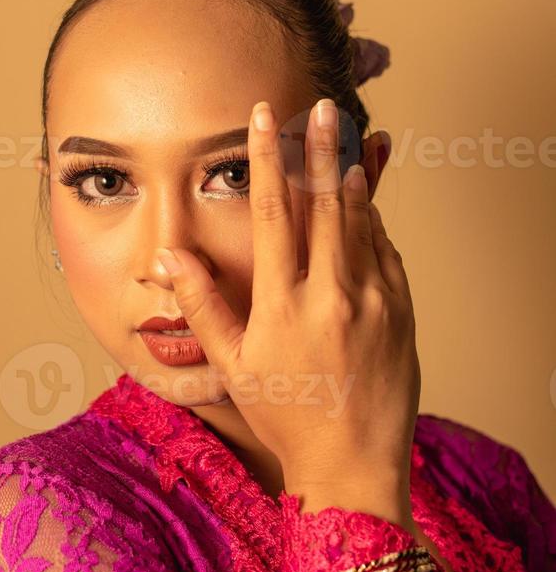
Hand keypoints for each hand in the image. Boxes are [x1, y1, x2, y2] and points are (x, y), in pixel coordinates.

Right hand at [155, 98, 420, 519]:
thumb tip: (170, 256)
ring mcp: (373, 301)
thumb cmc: (286, 415)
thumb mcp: (232, 365)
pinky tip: (368, 205)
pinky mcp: (401, 312)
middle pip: (326, 202)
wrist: (354, 463)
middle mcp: (332, 293)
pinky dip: (377, 224)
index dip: (267, 157)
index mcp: (284, 302)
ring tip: (351, 139)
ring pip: (363, 222)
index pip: (274, 211)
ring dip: (356, 177)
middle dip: (323, 148)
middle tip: (324, 107)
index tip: (264, 117)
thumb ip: (203, 304)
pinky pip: (388, 254)